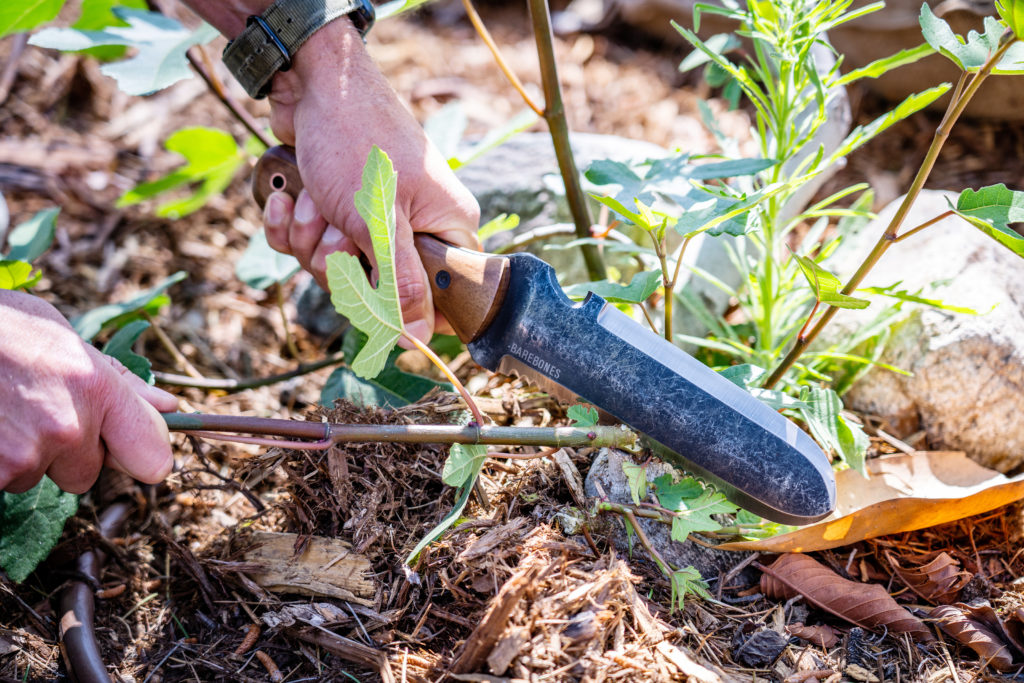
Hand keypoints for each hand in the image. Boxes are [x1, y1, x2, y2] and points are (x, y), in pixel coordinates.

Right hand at [0, 291, 177, 493]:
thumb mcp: (62, 336)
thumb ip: (116, 380)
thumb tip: (168, 407)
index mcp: (95, 388)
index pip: (152, 458)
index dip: (139, 454)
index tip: (126, 446)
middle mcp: (66, 427)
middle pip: (89, 473)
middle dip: (68, 450)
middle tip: (32, 408)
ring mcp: (22, 456)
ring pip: (39, 477)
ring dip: (24, 454)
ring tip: (0, 407)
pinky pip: (4, 483)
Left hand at [261, 20, 480, 341]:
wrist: (311, 80)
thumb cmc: (357, 139)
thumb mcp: (380, 221)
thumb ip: (400, 285)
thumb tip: (419, 342)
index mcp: (446, 229)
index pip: (442, 297)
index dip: (406, 309)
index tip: (374, 299)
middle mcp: (415, 225)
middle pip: (377, 289)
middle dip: (340, 263)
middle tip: (337, 230)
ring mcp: (374, 218)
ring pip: (336, 268)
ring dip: (312, 238)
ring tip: (315, 199)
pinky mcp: (337, 207)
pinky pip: (309, 244)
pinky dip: (292, 223)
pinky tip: (289, 197)